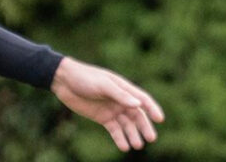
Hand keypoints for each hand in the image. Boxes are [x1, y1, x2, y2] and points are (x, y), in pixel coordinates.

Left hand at [50, 57, 164, 151]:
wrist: (65, 81)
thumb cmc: (86, 78)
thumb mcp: (104, 85)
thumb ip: (120, 95)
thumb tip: (138, 105)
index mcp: (125, 89)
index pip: (143, 100)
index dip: (152, 109)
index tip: (160, 119)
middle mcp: (122, 100)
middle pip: (137, 116)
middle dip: (145, 127)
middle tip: (152, 139)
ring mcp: (113, 110)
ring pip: (127, 125)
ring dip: (133, 135)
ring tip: (137, 145)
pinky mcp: (103, 118)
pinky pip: (114, 130)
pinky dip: (120, 138)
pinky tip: (124, 147)